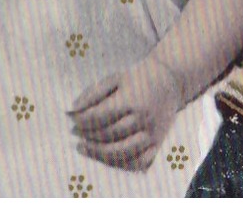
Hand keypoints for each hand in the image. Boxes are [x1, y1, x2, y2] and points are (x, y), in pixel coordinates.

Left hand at [68, 56, 185, 170]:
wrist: (170, 80)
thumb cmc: (139, 78)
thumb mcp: (116, 78)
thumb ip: (93, 93)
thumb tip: (72, 111)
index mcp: (132, 99)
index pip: (99, 116)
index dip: (82, 120)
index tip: (73, 120)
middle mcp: (143, 118)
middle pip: (108, 135)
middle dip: (88, 135)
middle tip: (76, 133)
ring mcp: (152, 133)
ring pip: (121, 152)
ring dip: (98, 152)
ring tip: (85, 147)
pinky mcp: (158, 143)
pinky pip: (138, 162)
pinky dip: (120, 164)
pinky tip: (107, 157)